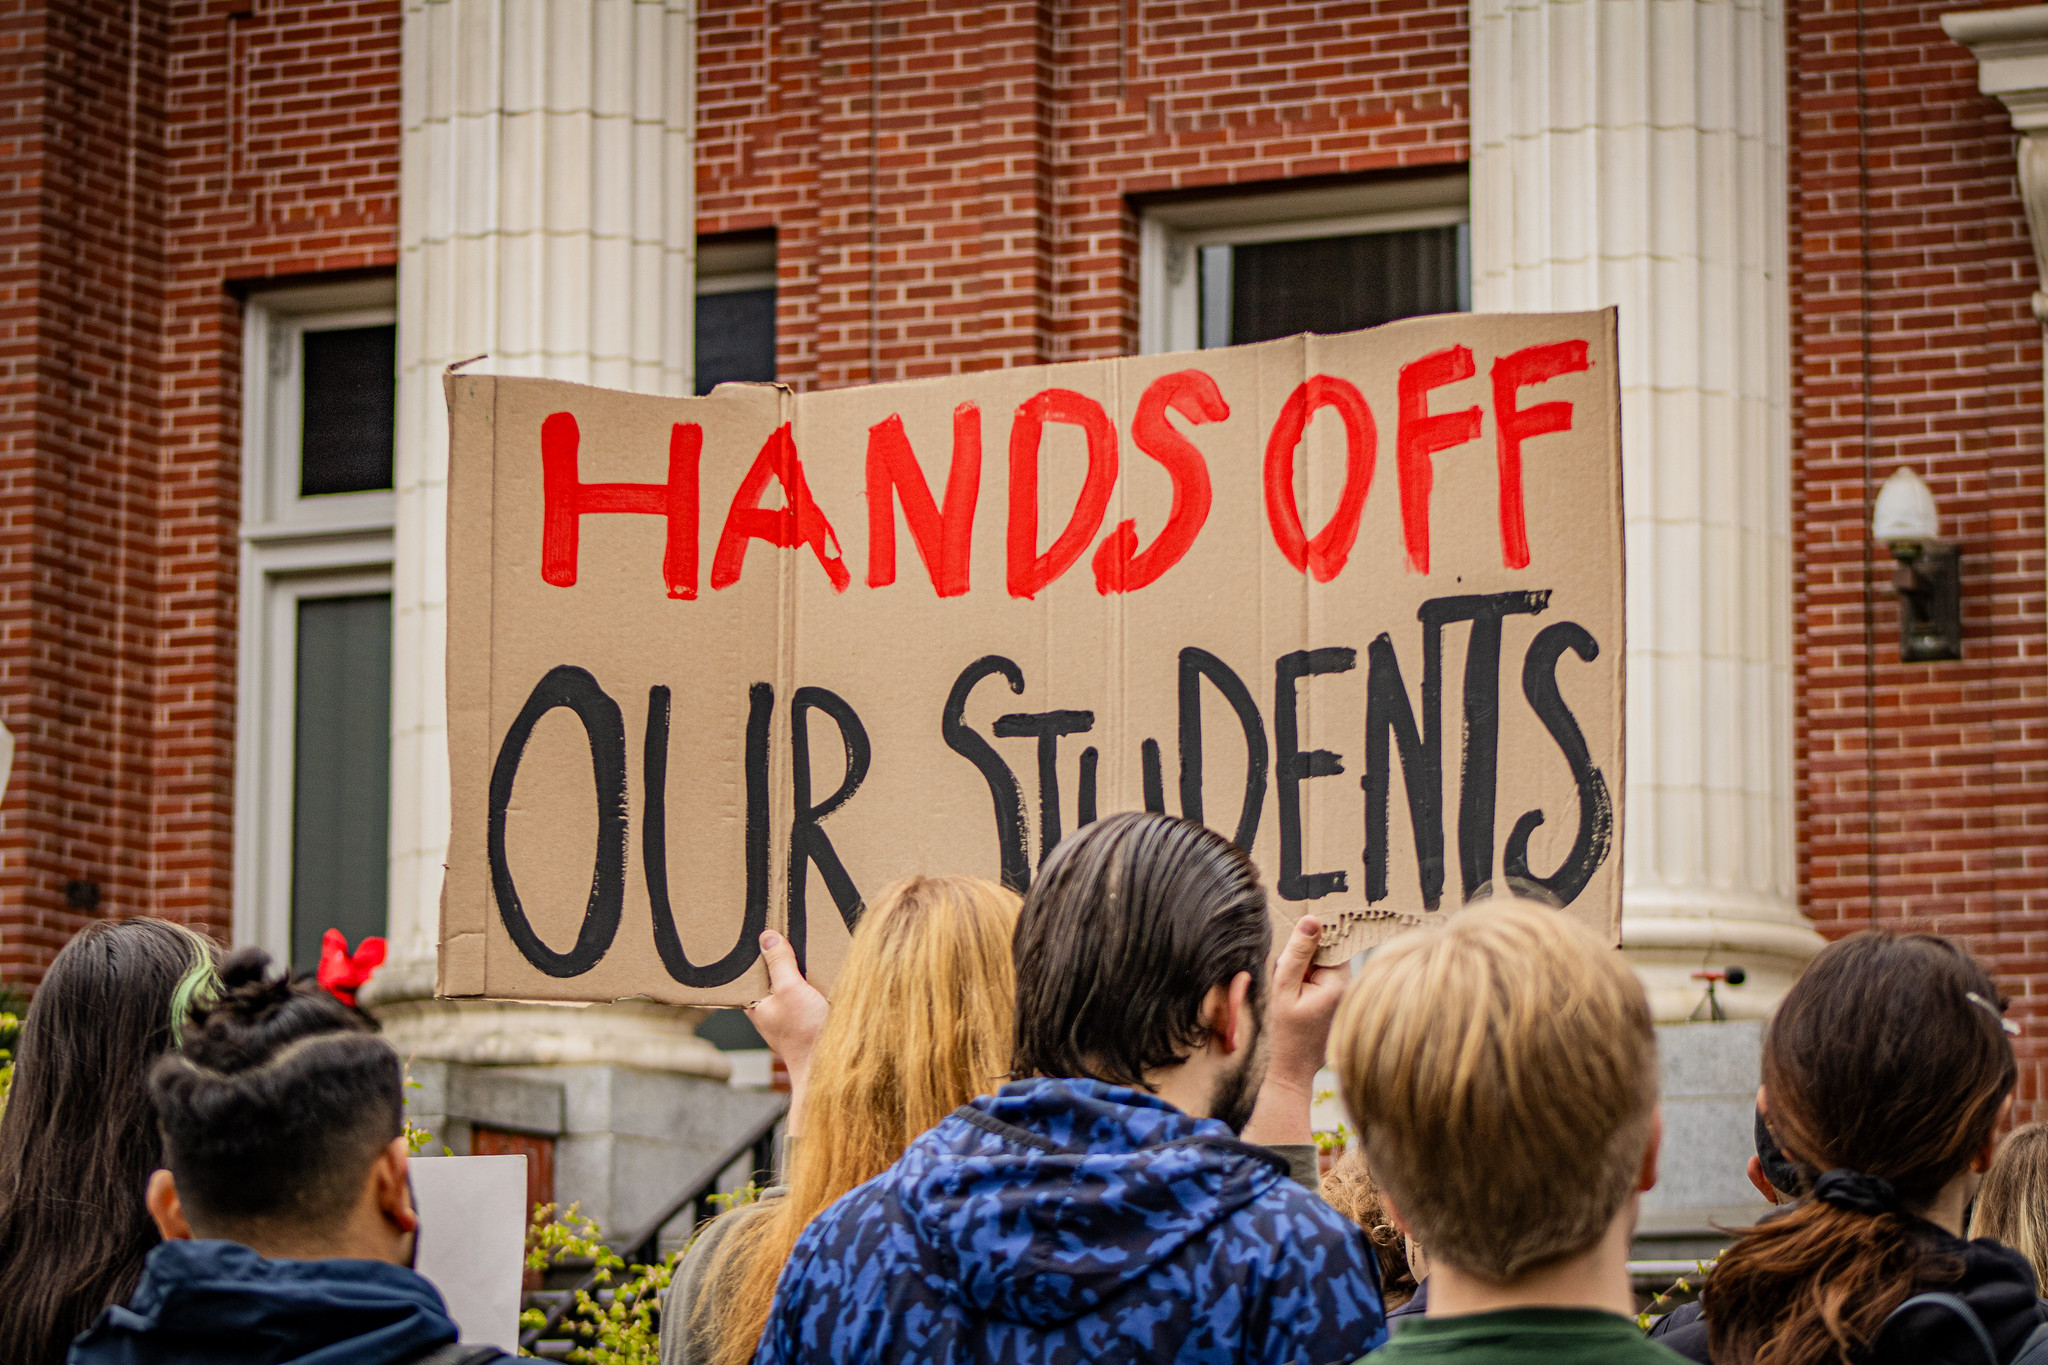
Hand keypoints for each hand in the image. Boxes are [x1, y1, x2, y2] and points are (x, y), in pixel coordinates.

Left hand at [745, 929, 828, 1092]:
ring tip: (807, 938)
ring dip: (801, 964)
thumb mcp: (790, 990)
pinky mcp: (812, 1014)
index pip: (749, 969)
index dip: (755, 949)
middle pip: (773, 970)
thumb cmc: (804, 1035)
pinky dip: (816, 976)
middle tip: (787, 924)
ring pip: (793, 979)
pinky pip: (811, 989)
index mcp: (756, 1002)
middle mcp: (772, 1006)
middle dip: (781, 952)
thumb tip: (767, 936)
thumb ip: (779, 963)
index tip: (762, 925)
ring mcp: (793, 1011)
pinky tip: (825, 963)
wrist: (833, 1066)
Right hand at [1240, 916, 1346, 1147]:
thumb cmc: (1284, 1034)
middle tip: (1287, 971)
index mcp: (1340, 983)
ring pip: (1325, 966)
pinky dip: (1309, 981)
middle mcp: (1349, 989)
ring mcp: (1345, 997)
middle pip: (1329, 953)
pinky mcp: (1338, 1004)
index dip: (1314, 936)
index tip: (1298, 930)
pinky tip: (1295, 997)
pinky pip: (1324, 980)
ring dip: (1306, 969)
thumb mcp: (1283, 989)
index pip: (1333, 942)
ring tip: (1290, 988)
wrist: (1290, 1072)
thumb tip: (1312, 920)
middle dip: (1307, 955)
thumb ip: (1296, 954)